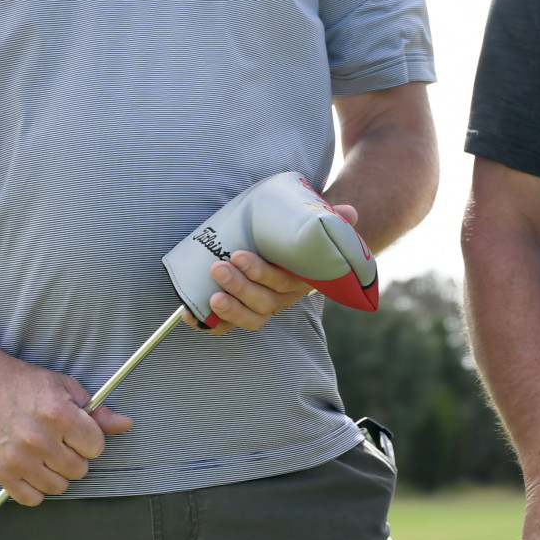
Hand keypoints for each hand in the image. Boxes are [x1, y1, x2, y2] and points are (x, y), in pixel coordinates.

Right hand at [0, 354, 130, 505]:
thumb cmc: (23, 383)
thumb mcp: (65, 387)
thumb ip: (96, 411)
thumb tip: (124, 424)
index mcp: (59, 414)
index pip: (96, 447)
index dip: (90, 439)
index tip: (79, 433)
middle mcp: (39, 439)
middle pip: (79, 469)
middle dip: (75, 455)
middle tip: (60, 441)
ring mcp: (19, 459)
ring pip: (59, 487)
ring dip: (57, 474)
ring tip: (47, 454)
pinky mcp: (1, 473)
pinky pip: (32, 499)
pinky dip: (36, 489)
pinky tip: (34, 470)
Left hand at [183, 203, 359, 334]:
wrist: (299, 246)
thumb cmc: (303, 235)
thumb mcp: (318, 225)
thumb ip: (333, 220)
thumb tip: (350, 213)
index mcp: (300, 279)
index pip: (281, 283)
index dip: (260, 274)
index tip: (238, 255)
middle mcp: (282, 297)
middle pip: (263, 303)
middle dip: (239, 287)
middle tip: (219, 267)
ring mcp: (262, 306)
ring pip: (250, 318)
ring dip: (229, 310)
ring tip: (210, 295)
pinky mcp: (242, 309)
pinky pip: (227, 327)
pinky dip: (209, 324)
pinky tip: (189, 316)